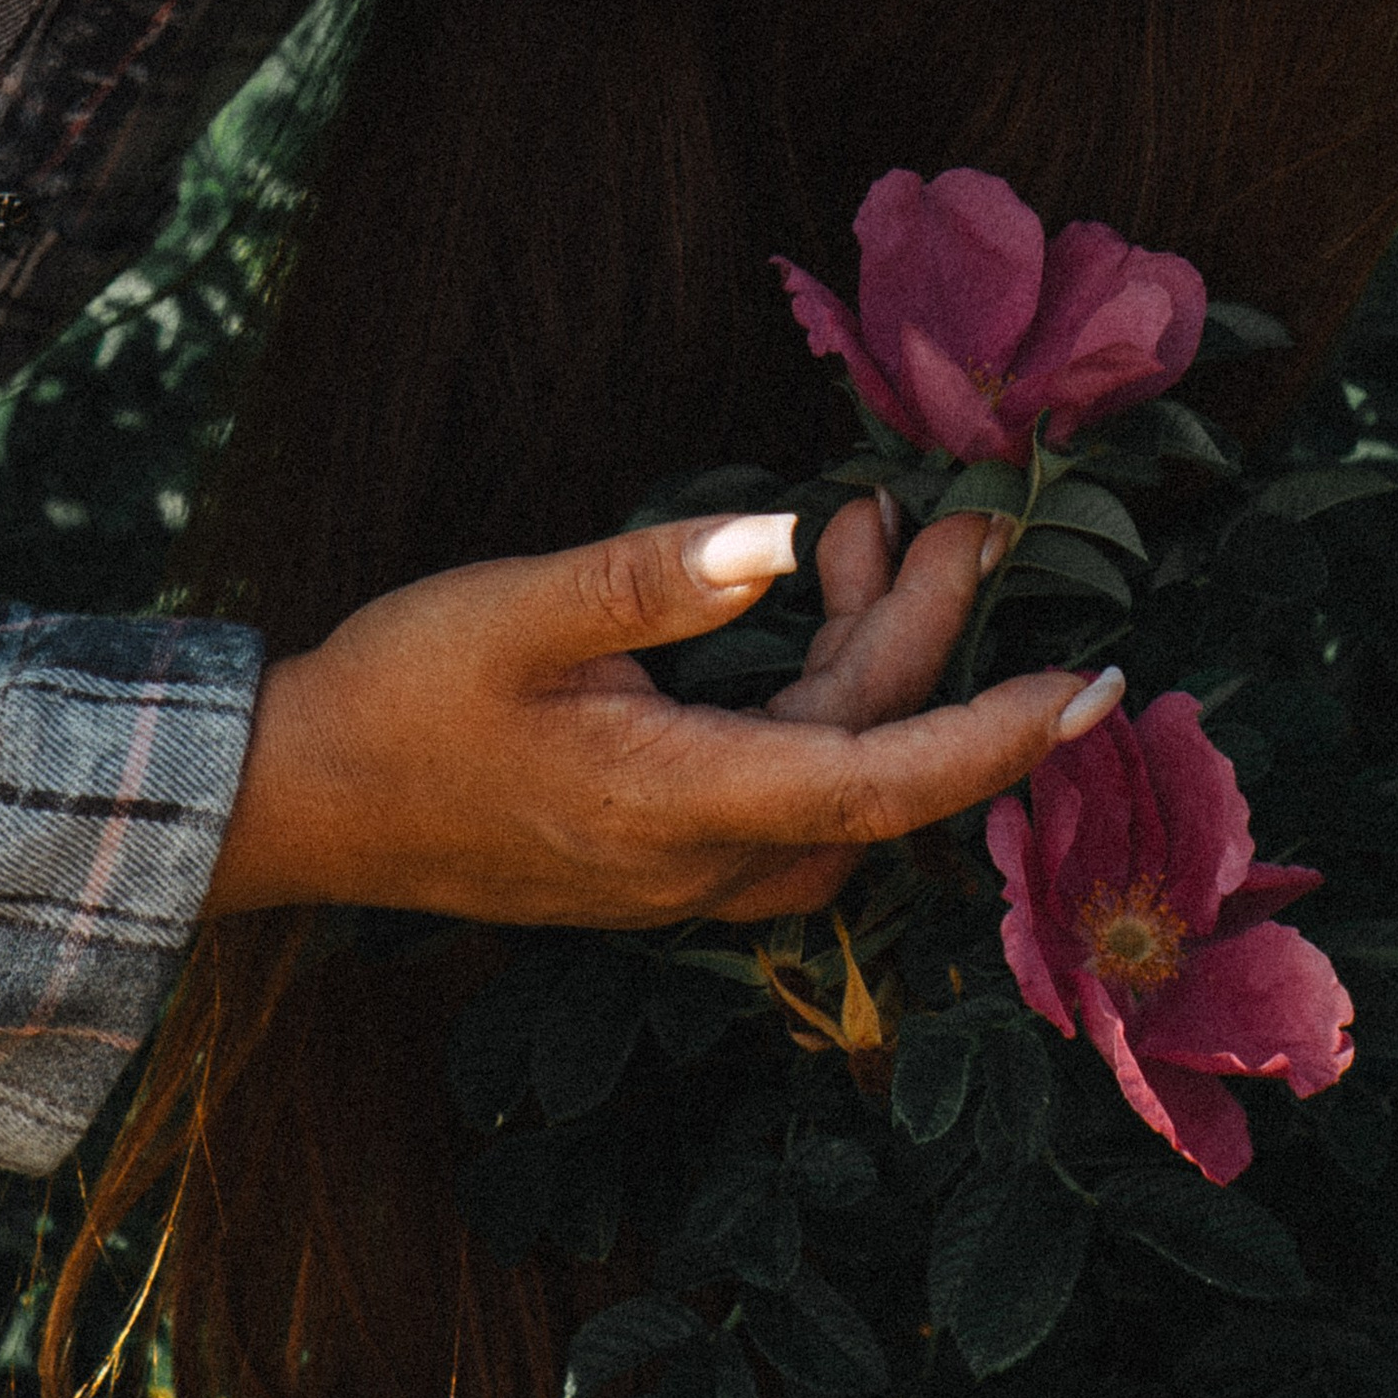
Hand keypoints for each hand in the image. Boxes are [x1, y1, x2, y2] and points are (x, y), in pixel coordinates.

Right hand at [204, 498, 1122, 928]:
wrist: (297, 803)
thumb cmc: (395, 698)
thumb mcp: (512, 610)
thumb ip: (652, 578)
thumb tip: (782, 543)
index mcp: (671, 805)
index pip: (878, 782)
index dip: (998, 740)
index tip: (1100, 690)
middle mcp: (697, 863)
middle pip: (868, 764)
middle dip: (933, 641)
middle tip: (963, 524)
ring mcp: (680, 873)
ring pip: (834, 779)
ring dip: (872, 659)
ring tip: (877, 530)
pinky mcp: (662, 855)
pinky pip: (787, 785)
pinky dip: (819, 692)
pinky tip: (802, 594)